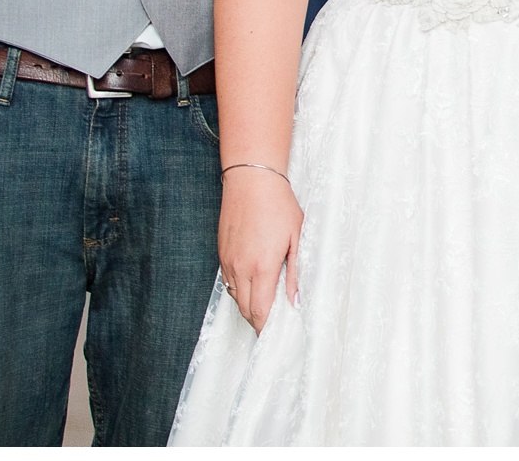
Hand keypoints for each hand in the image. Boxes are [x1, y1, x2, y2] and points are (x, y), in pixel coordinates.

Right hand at [218, 167, 302, 333]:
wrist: (251, 181)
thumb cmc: (279, 205)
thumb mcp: (296, 237)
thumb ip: (295, 272)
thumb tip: (294, 300)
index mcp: (262, 267)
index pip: (261, 311)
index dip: (267, 328)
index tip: (275, 337)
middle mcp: (241, 268)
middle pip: (246, 310)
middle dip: (259, 321)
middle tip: (273, 325)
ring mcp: (228, 262)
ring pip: (236, 297)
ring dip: (249, 306)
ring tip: (266, 306)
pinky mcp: (222, 254)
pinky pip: (229, 282)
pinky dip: (240, 290)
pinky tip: (253, 284)